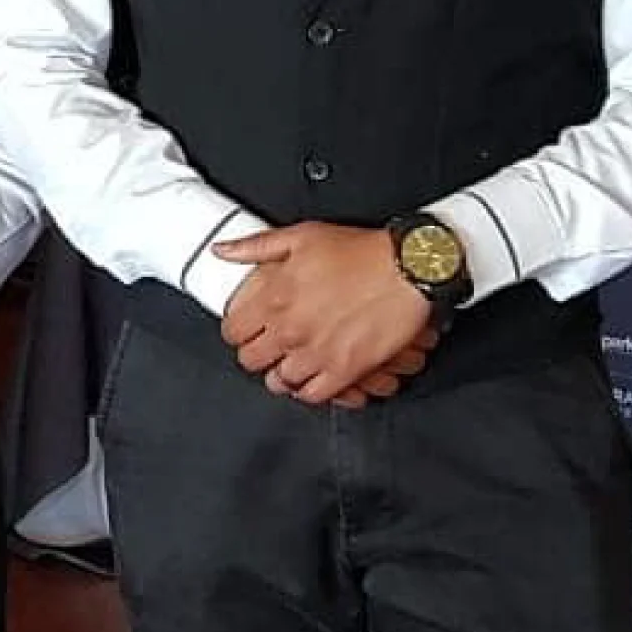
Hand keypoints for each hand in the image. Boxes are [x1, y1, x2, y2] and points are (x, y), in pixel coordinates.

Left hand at [216, 224, 436, 405]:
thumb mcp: (300, 237)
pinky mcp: (346, 370)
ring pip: (280, 382)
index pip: (233, 331)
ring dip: (281, 373)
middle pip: (252, 360)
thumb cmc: (361, 252)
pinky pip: (314, 395)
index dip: (236, 331)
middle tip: (267, 346)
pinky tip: (312, 378)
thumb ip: (255, 246)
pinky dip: (309, 390)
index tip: (244, 329)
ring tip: (290, 363)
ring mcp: (317, 353)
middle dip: (257, 353)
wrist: (408, 270)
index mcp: (275, 298)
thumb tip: (224, 250)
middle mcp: (291, 330)